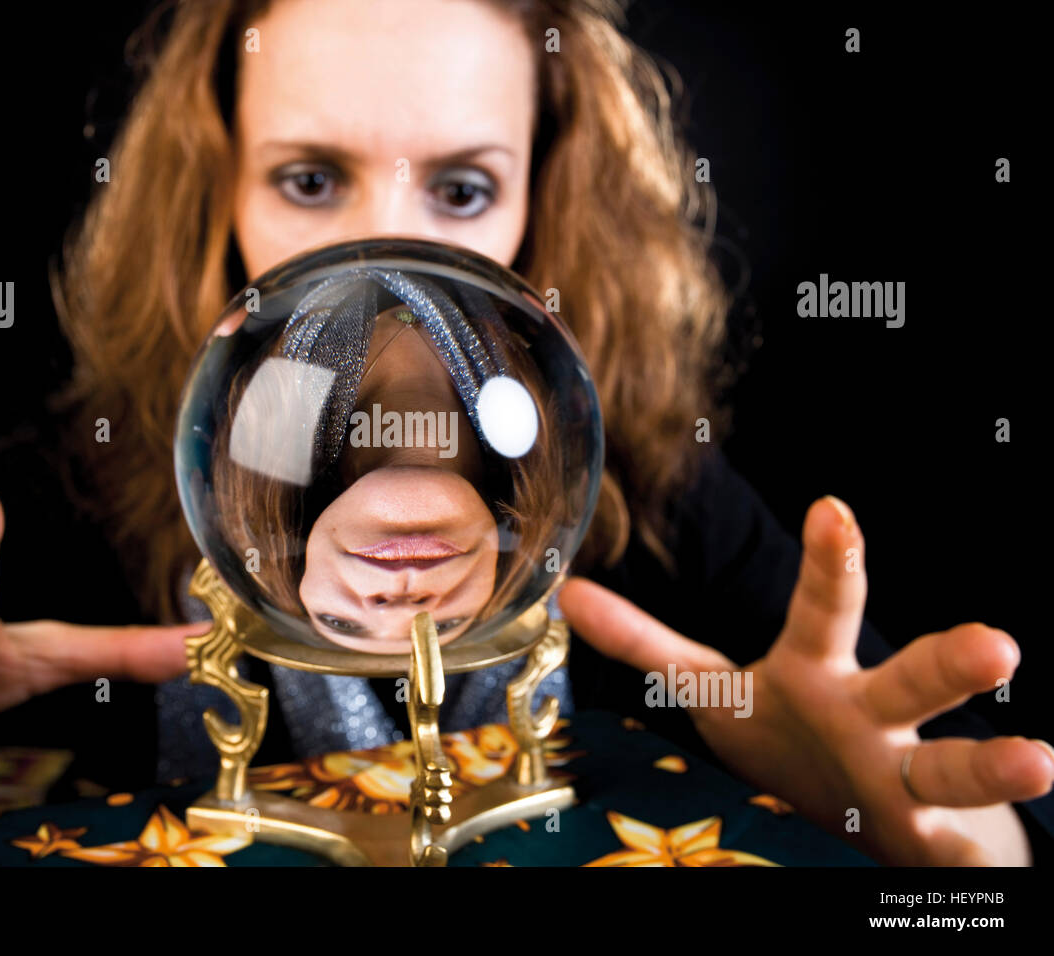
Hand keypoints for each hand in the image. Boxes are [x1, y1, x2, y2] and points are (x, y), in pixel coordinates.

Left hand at [559, 496, 1053, 865]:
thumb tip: (570, 594)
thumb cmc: (789, 737)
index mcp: (816, 674)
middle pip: (912, 683)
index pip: (824, 611)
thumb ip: (649, 646)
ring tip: (1038, 760)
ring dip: (992, 764)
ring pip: (950, 767)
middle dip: (949, 660)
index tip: (833, 509)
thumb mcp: (714, 691)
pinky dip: (970, 861)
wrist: (864, 816)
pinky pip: (953, 852)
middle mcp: (871, 717)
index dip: (830, 563)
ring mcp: (904, 779)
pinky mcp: (924, 839)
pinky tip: (979, 868)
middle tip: (996, 642)